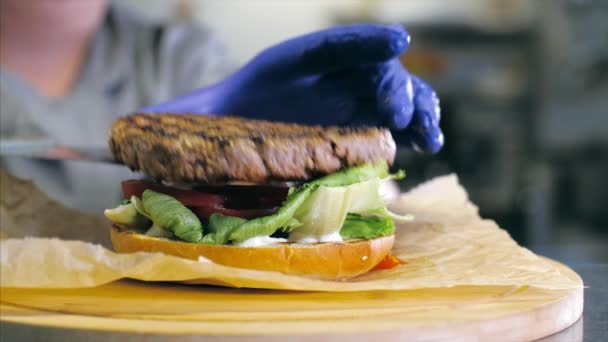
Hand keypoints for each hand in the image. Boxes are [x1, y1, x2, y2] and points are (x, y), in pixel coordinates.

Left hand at [141, 24, 442, 152]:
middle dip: (391, 85)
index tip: (396, 40)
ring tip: (429, 132)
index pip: (328, 47)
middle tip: (400, 109)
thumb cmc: (229, 120)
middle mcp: (326, 79)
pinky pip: (398, 121)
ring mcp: (350, 100)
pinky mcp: (364, 124)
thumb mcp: (200, 116)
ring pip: (394, 94)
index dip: (361, 43)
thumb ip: (173, 119)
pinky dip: (416, 129)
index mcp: (289, 65)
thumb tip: (122, 133)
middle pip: (369, 71)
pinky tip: (429, 143)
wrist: (250, 131)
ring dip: (416, 108)